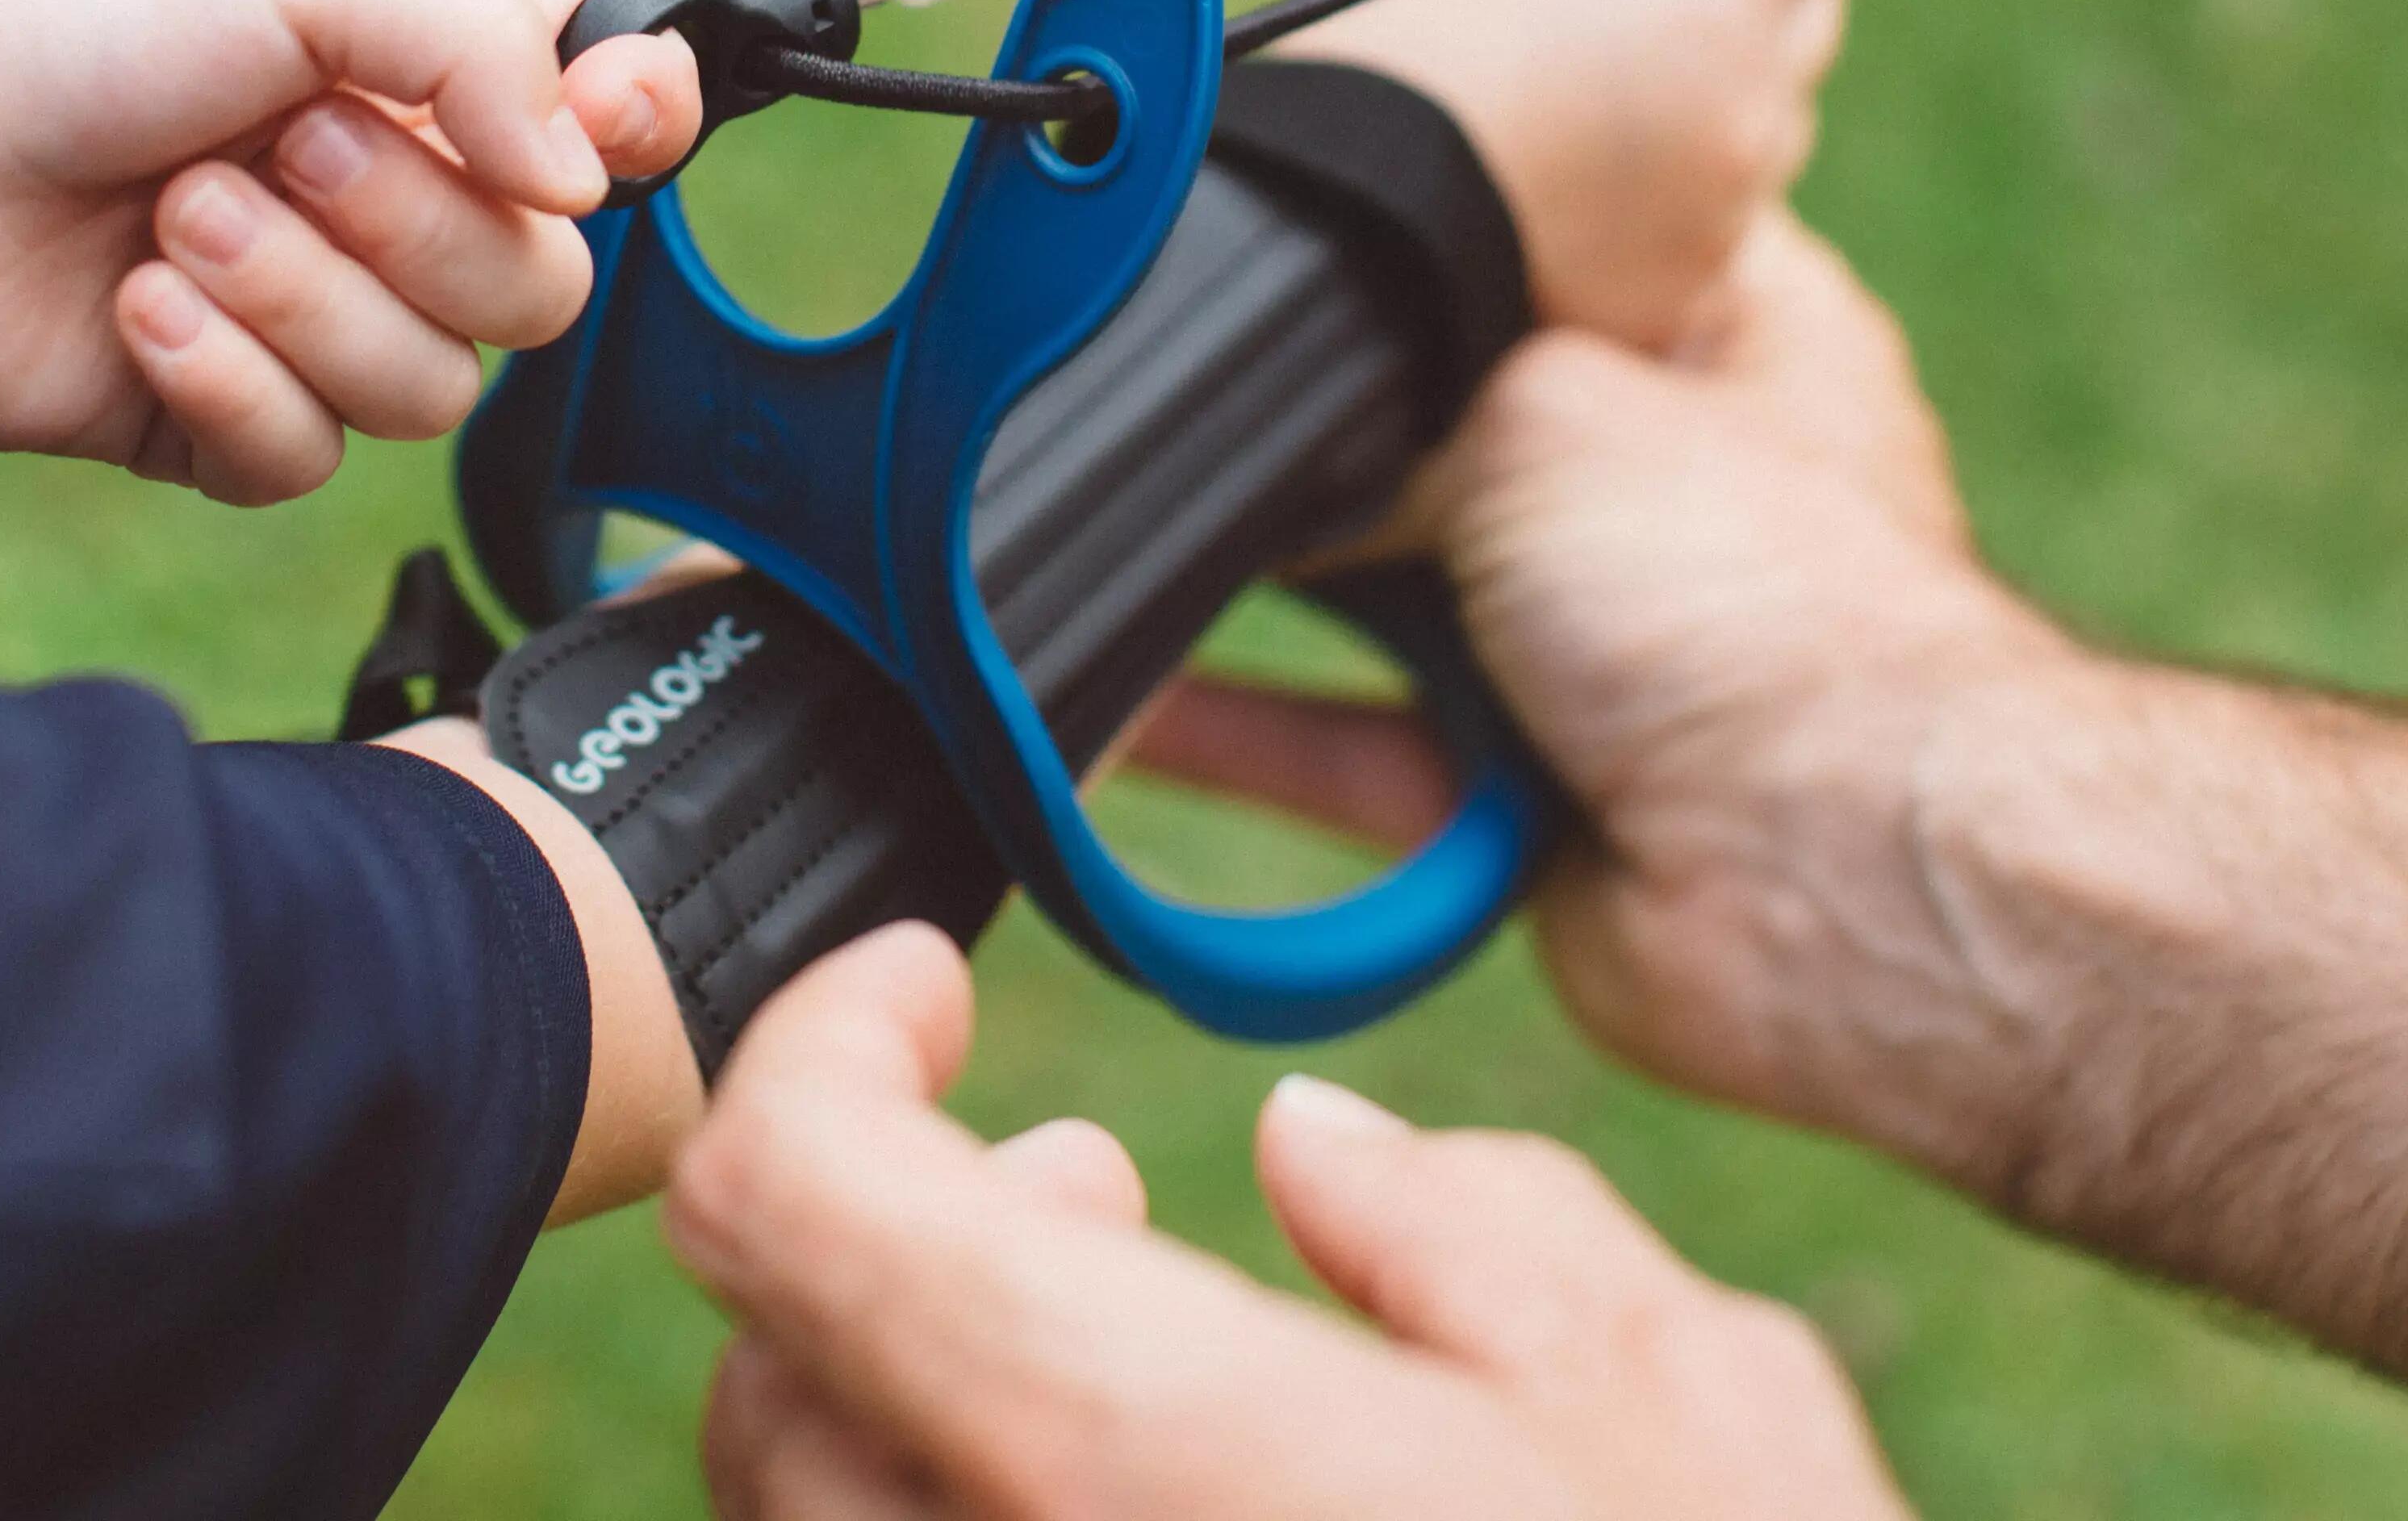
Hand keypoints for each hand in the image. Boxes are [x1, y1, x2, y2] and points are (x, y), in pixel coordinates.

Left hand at [0, 0, 700, 502]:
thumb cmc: (75, 17)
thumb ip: (484, 44)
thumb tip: (593, 176)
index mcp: (438, 72)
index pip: (619, 123)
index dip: (635, 132)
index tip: (595, 123)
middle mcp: (397, 201)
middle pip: (542, 286)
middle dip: (408, 223)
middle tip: (275, 146)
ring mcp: (313, 322)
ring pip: (432, 391)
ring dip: (299, 299)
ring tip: (172, 217)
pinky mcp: (219, 425)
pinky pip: (310, 460)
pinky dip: (225, 380)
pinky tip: (134, 308)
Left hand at [671, 926, 1911, 1520]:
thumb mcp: (1690, 1420)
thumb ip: (1478, 1234)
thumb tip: (1314, 1149)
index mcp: (1122, 1463)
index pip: (783, 1195)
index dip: (821, 1038)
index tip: (923, 989)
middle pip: (768, 1382)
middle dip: (891, 1228)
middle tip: (1092, 1190)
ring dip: (928, 1403)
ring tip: (1150, 1375)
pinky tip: (1173, 1508)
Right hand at [1137, 213, 2065, 1140]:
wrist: (1849, 876)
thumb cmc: (1763, 598)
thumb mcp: (1531, 409)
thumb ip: (1368, 407)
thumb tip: (1243, 435)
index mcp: (1714, 327)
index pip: (1544, 231)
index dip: (1420, 221)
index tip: (1280, 209)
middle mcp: (1650, 475)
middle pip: (1426, 424)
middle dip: (1302, 429)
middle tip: (1147, 384)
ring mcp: (1583, 633)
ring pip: (1371, 594)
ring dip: (1246, 590)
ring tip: (1097, 539)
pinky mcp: (1517, 778)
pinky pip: (1344, 744)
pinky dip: (1241, 732)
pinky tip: (1121, 702)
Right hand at [1281, 0, 1872, 349]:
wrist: (1329, 223)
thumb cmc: (1392, 41)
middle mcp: (1752, 106)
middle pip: (1805, 12)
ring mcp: (1723, 212)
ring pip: (1758, 121)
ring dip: (1705, 91)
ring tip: (1591, 84)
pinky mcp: (1675, 289)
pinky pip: (1704, 219)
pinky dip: (1660, 191)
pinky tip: (1573, 171)